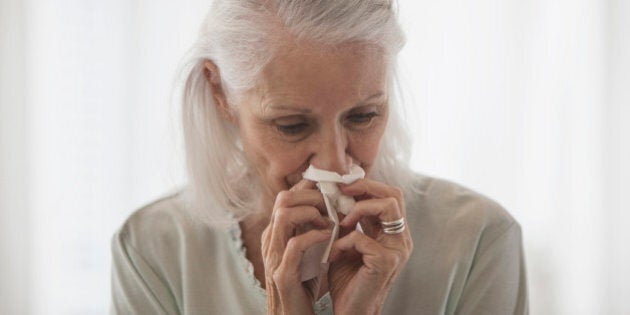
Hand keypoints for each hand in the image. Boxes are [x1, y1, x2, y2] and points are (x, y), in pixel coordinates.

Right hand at [261, 180, 330, 314]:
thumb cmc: (303, 284)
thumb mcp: (308, 250)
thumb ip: (313, 229)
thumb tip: (334, 205)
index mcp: (276, 232)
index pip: (287, 196)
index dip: (309, 187)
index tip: (332, 190)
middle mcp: (271, 240)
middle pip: (283, 198)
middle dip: (312, 195)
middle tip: (333, 204)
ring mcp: (274, 256)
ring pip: (285, 215)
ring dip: (312, 212)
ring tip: (330, 221)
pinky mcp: (283, 274)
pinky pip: (295, 245)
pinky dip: (315, 236)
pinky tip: (329, 238)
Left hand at [327, 179, 412, 314]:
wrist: (351, 311)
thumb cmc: (348, 279)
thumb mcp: (347, 242)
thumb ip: (348, 220)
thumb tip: (337, 192)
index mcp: (393, 232)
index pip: (389, 195)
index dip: (366, 185)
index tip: (342, 186)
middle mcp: (401, 238)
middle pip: (394, 194)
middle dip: (365, 187)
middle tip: (341, 191)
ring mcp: (397, 250)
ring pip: (387, 206)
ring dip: (358, 209)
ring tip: (340, 223)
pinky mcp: (386, 261)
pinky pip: (362, 236)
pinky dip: (343, 241)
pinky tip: (334, 253)